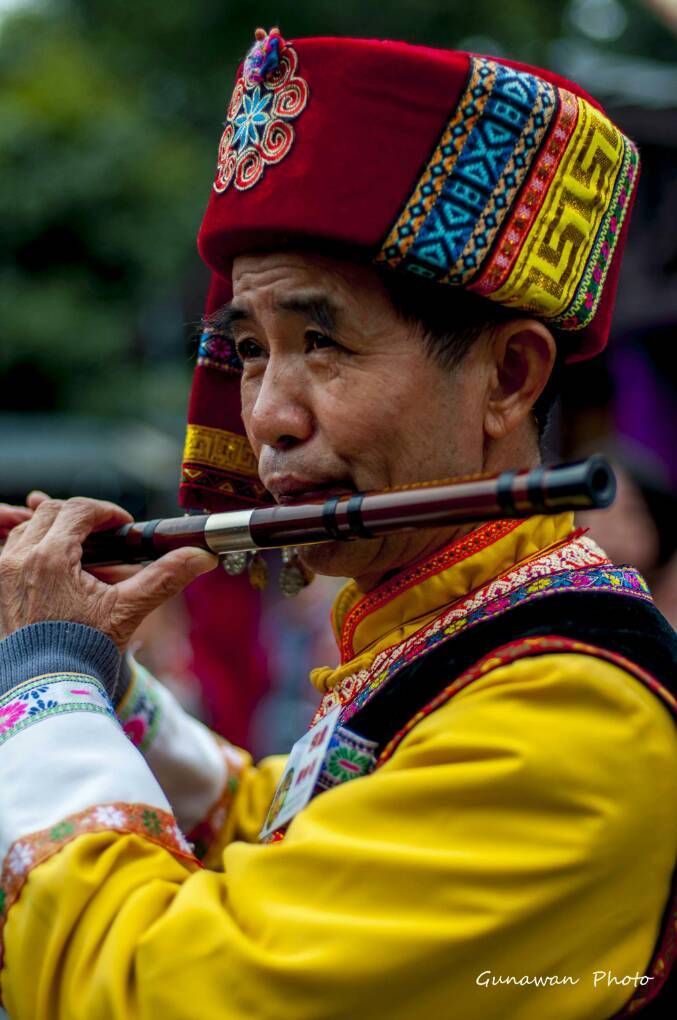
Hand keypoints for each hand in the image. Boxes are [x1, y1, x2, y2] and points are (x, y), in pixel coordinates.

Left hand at [0, 496, 216, 648]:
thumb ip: (164, 578)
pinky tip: (53, 564)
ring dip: (54, 530)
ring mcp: (1, 574)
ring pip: (27, 528)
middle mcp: (18, 559)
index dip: (106, 512)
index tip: (124, 525)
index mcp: (50, 558)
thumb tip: (202, 557)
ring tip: (81, 549)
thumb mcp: (127, 611)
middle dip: (81, 516)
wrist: (46, 694)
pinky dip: (31, 547)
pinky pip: (9, 550)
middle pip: (50, 512)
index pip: (79, 510)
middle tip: (106, 534)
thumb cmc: (83, 653)